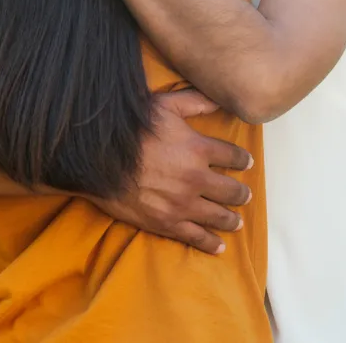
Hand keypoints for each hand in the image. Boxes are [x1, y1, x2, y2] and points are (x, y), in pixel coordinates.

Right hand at [89, 90, 252, 254]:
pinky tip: (219, 246)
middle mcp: (196, 179)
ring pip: (218, 216)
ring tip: (237, 221)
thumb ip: (195, 101)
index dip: (242, 160)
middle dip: (241, 193)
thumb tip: (219, 97)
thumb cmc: (131, 128)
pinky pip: (195, 237)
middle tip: (245, 194)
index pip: (232, 156)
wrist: (99, 159)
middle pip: (231, 190)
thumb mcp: (165, 105)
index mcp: (199, 149)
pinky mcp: (166, 223)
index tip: (246, 163)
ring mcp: (182, 204)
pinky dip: (210, 243)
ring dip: (231, 219)